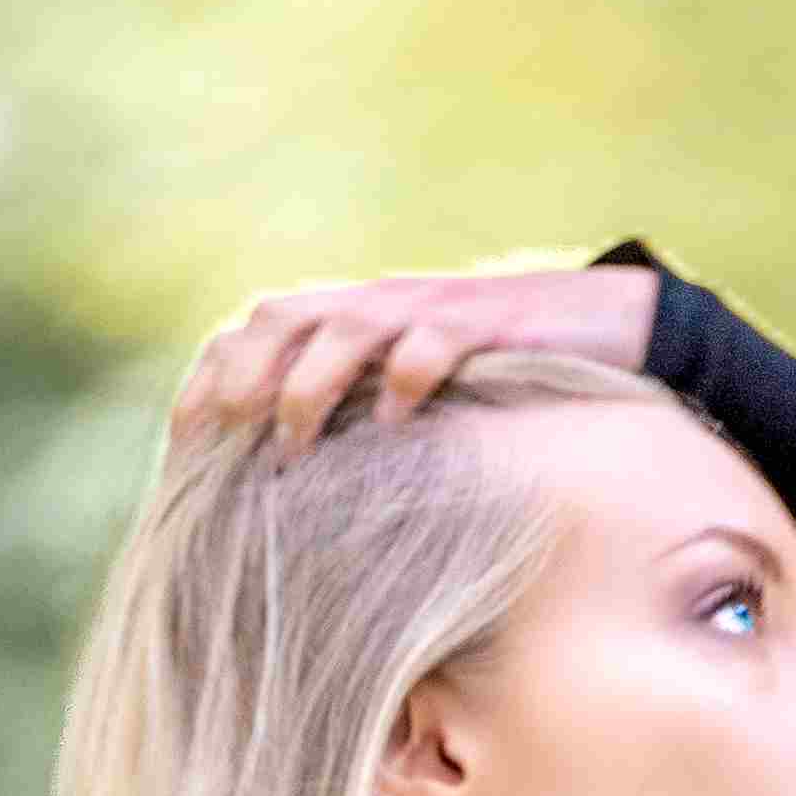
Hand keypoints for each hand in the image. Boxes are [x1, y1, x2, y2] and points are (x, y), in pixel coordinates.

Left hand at [168, 256, 657, 459]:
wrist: (611, 322)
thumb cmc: (503, 378)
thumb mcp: (418, 396)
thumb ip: (359, 419)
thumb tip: (291, 493)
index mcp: (352, 317)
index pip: (253, 329)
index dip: (210, 378)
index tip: (185, 445)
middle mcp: (379, 302)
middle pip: (280, 316)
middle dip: (243, 376)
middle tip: (226, 441)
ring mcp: (431, 305)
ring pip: (343, 325)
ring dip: (308, 385)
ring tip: (297, 448)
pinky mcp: (488, 322)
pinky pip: (431, 339)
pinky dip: (405, 378)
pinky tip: (397, 422)